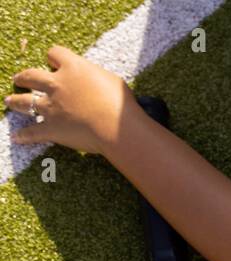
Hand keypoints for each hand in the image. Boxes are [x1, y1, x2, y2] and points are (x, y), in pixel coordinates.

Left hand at [5, 45, 136, 152]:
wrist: (116, 128)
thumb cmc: (121, 103)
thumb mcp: (112, 80)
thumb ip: (97, 78)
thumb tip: (96, 82)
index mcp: (73, 68)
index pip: (55, 54)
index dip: (53, 58)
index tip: (54, 61)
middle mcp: (56, 84)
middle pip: (32, 75)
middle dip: (25, 77)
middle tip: (20, 79)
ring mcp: (51, 107)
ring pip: (25, 101)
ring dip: (16, 101)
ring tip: (10, 100)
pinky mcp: (52, 128)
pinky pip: (33, 133)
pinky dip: (25, 136)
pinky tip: (17, 137)